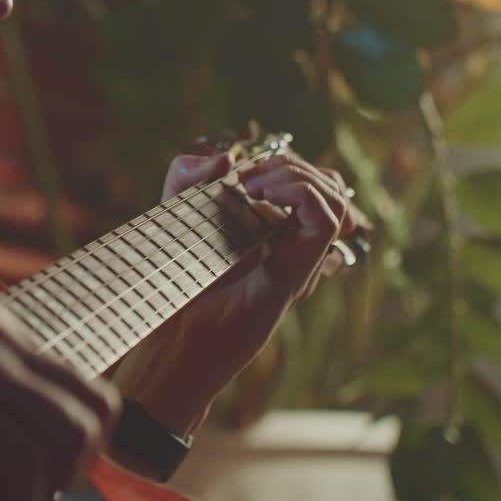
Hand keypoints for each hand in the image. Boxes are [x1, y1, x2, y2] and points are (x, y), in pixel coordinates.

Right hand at [0, 224, 120, 500]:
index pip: (76, 382)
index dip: (66, 438)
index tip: (24, 465)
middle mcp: (1, 341)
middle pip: (95, 410)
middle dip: (71, 465)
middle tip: (19, 488)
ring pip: (73, 439)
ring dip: (45, 484)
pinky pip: (24, 463)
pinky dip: (9, 494)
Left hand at [113, 151, 359, 433]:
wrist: (165, 344)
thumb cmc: (169, 288)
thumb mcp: (171, 217)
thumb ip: (188, 178)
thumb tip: (226, 156)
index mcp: (271, 235)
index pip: (313, 185)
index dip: (283, 164)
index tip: (239, 171)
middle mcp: (291, 250)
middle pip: (329, 187)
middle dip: (288, 164)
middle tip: (245, 177)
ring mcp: (296, 265)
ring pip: (335, 200)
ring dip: (296, 176)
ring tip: (252, 185)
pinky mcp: (291, 278)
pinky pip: (325, 223)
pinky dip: (301, 194)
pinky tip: (256, 196)